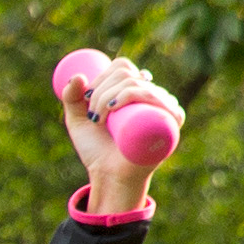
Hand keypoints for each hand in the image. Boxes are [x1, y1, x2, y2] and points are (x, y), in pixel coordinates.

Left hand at [57, 55, 180, 215]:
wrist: (108, 175)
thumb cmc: (97, 150)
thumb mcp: (79, 121)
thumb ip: (72, 99)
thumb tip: (78, 76)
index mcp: (136, 91)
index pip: (122, 67)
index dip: (101, 77)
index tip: (86, 99)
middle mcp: (154, 96)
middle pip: (127, 75)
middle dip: (100, 91)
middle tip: (92, 115)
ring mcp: (165, 108)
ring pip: (136, 85)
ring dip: (108, 97)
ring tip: (98, 119)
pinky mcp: (171, 122)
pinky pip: (155, 98)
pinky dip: (129, 97)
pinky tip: (115, 107)